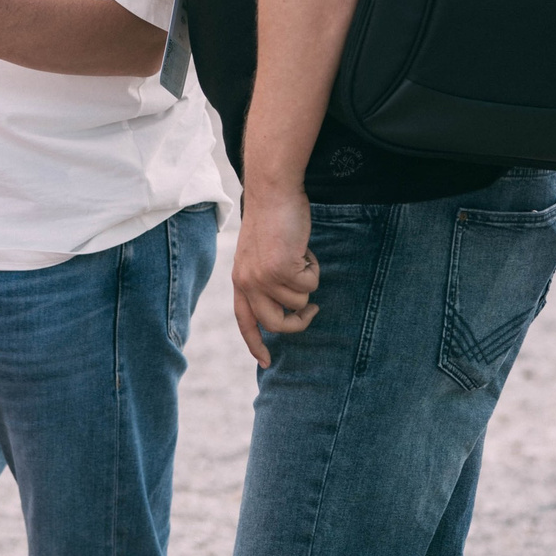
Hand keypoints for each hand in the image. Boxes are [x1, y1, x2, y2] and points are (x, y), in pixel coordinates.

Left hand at [230, 184, 320, 368]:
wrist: (273, 192)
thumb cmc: (272, 220)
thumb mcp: (259, 254)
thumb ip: (265, 279)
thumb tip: (286, 305)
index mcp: (240, 280)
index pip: (245, 321)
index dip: (256, 343)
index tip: (266, 362)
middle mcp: (248, 283)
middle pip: (277, 324)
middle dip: (299, 321)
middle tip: (312, 310)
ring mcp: (264, 278)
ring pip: (299, 302)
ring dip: (308, 280)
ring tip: (300, 255)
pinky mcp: (281, 270)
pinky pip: (310, 285)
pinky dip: (314, 268)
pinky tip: (303, 249)